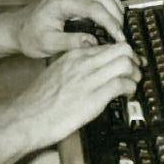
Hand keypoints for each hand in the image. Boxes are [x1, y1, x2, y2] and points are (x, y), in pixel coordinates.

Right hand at [0, 43, 140, 163]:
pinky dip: (130, 89)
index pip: (107, 45)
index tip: (126, 63)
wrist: (27, 117)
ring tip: (133, 84)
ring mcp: (89, 79)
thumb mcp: (56, 73)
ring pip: (125, 63)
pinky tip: (127, 95)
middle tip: (135, 71)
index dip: (121, 54)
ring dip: (135, 74)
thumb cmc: (39, 101)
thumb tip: (91, 72)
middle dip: (134, 60)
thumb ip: (74, 68)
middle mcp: (83, 62)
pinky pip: (123, 84)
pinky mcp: (95, 97)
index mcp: (73, 55)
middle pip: (121, 48)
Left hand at [10, 0, 128, 58]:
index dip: (111, 23)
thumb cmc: (29, 37)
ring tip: (119, 26)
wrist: (16, 28)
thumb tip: (94, 43)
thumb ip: (71, 43)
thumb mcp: (48, 44)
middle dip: (116, 14)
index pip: (95, 8)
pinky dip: (109, 1)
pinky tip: (111, 17)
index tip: (120, 38)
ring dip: (115, 6)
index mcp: (61, 2)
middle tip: (121, 34)